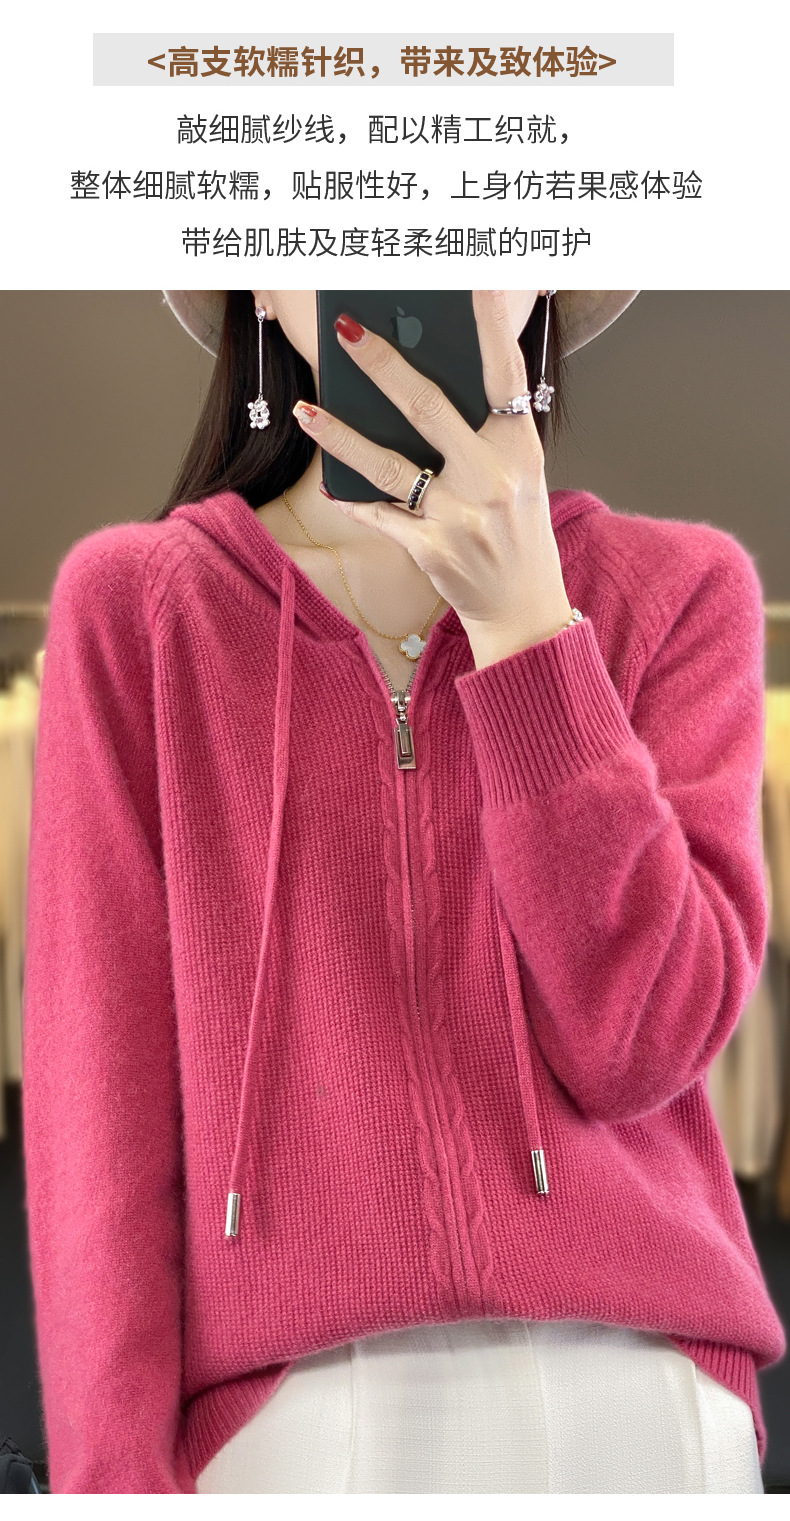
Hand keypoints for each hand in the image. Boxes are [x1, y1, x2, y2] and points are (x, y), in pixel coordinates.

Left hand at [292, 290, 573, 666]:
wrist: (523, 609)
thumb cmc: (515, 529)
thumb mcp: (519, 475)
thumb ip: (482, 433)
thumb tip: (419, 383)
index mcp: (521, 448)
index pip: (505, 375)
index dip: (491, 327)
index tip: (476, 281)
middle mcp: (493, 477)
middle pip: (428, 408)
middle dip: (381, 364)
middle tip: (344, 328)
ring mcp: (460, 516)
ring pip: (387, 464)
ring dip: (340, 434)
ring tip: (305, 410)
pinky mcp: (431, 549)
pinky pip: (380, 513)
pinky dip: (352, 497)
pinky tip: (328, 479)